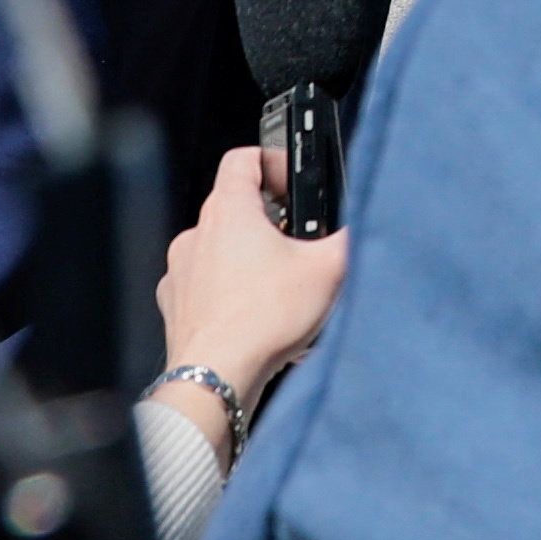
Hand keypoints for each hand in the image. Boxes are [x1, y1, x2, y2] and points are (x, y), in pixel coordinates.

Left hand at [151, 139, 349, 431]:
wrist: (215, 380)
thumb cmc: (262, 321)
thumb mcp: (328, 270)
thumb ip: (350, 238)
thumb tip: (364, 226)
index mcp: (228, 211)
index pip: (243, 158)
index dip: (274, 163)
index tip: (295, 187)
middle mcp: (197, 235)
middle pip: (236, 207)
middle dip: (271, 223)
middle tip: (299, 246)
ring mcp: (181, 273)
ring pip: (221, 251)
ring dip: (250, 262)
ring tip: (281, 290)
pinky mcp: (176, 309)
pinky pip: (207, 288)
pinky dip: (231, 296)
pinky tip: (258, 320)